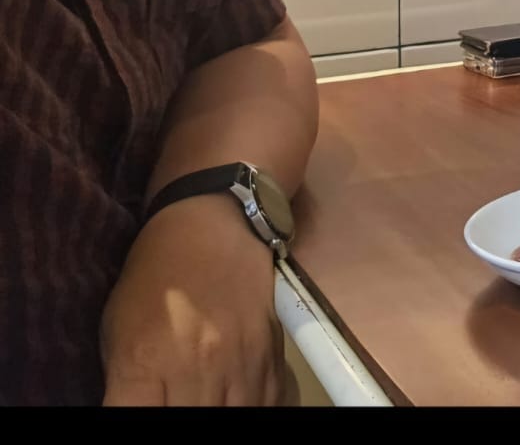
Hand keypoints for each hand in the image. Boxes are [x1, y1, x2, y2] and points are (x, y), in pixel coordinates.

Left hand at [100, 192, 292, 405]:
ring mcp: (239, 362)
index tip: (144, 407)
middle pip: (193, 422)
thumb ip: (126, 387)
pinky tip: (238, 400)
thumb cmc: (153, 279)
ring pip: (237, 416)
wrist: (212, 227)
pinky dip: (254, 407)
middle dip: (181, 418)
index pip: (137, 421)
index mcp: (146, 363)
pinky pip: (270, 401)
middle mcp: (197, 368)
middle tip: (176, 399)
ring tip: (207, 399)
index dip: (136, 423)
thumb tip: (134, 408)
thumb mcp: (117, 333)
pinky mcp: (271, 352)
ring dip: (221, 414)